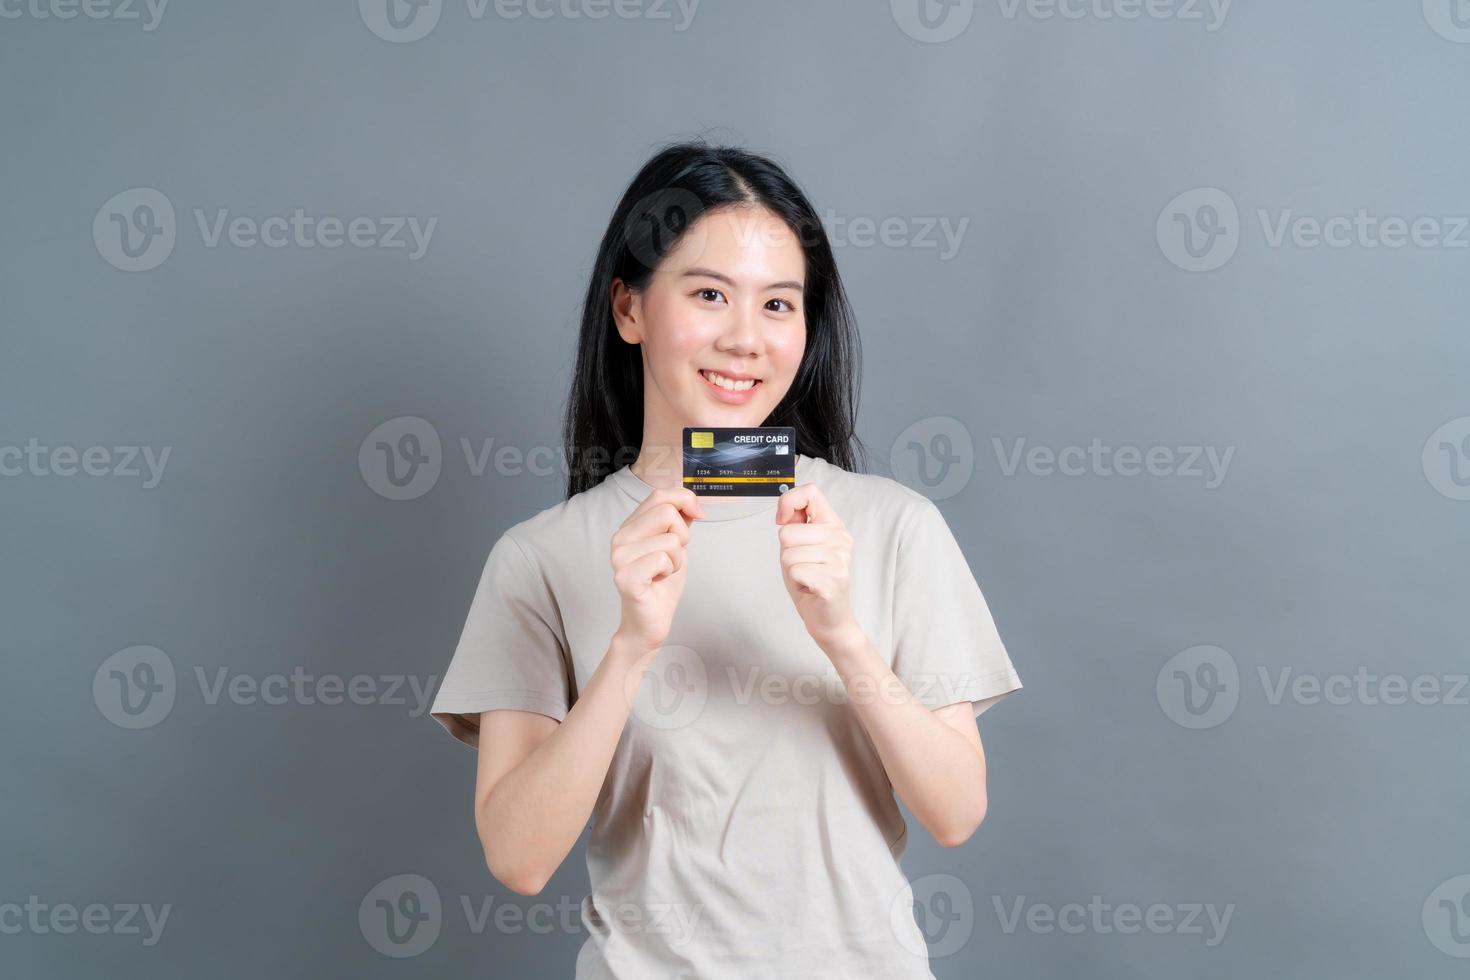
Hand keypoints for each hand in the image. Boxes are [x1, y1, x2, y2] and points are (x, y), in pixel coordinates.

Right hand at [610, 486, 703, 657]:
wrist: (649, 622)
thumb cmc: (661, 584)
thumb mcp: (675, 545)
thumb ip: (679, 521)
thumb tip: (691, 501)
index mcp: (630, 526)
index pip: (659, 495)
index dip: (685, 499)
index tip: (698, 515)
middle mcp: (620, 537)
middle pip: (667, 513)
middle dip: (683, 536)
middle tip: (672, 557)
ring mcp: (619, 557)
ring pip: (670, 539)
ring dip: (677, 559)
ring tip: (663, 572)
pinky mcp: (626, 577)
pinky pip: (664, 558)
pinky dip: (670, 570)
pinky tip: (658, 581)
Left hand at [775, 483, 860, 649]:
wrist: (828, 618)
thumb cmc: (811, 580)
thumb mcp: (800, 546)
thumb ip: (795, 524)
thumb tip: (784, 509)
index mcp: (834, 525)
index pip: (811, 492)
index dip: (789, 501)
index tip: (783, 520)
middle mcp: (841, 539)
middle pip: (788, 533)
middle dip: (786, 553)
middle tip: (802, 566)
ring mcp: (840, 559)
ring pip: (788, 554)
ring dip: (791, 570)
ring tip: (807, 577)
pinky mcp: (834, 580)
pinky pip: (795, 571)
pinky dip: (796, 582)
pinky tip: (810, 587)